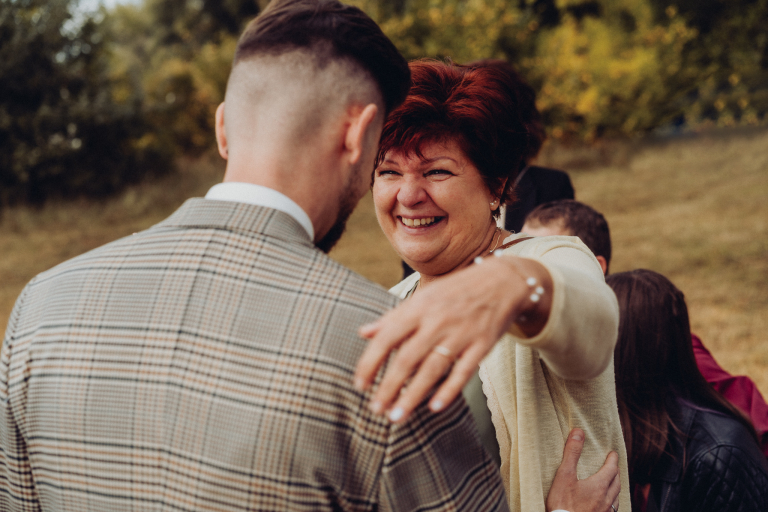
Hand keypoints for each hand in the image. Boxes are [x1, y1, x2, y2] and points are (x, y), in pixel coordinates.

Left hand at [354, 255, 551, 422]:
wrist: (502, 281)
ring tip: (397, 417)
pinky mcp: (482, 344)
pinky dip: (449, 389)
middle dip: (390, 386)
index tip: (360, 385)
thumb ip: (393, 317)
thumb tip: (363, 333)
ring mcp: (461, 333)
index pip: (387, 338)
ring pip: (433, 368)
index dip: (371, 362)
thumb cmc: (456, 291)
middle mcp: (437, 321)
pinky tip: (434, 407)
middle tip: (376, 409)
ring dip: (413, 395)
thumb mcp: (423, 297)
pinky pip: (464, 370)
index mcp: (418, 308)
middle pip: (408, 358)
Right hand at [547, 429, 620, 511]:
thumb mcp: (564, 475)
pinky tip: (605, 504)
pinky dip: (611, 502)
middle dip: (616, 472)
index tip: (613, 453)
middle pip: (617, 483)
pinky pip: (612, 509)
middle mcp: (606, 499)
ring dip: (615, 488)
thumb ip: (572, 453)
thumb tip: (579, 433)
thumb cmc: (563, 504)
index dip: (613, 460)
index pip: (612, 469)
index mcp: (599, 486)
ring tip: (611, 484)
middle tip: (612, 466)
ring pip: (616, 498)